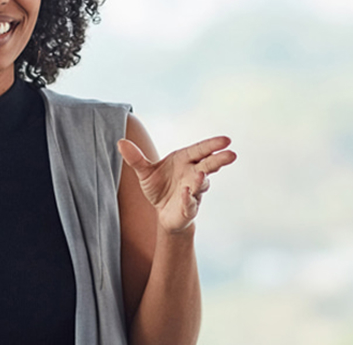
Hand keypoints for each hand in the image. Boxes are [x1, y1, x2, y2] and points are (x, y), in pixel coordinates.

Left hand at [117, 136, 235, 233]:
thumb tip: (120, 142)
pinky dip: (188, 199)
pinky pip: (190, 203)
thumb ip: (136, 158)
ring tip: (201, 176)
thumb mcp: (145, 172)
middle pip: (209, 165)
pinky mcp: (189, 207)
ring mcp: (194, 191)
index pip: (201, 150)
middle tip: (231, 154)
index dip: (213, 144)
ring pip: (202, 184)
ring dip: (202, 181)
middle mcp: (194, 173)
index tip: (226, 140)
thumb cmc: (159, 186)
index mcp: (186, 160)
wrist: (162, 212)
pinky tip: (186, 194)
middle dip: (219, 160)